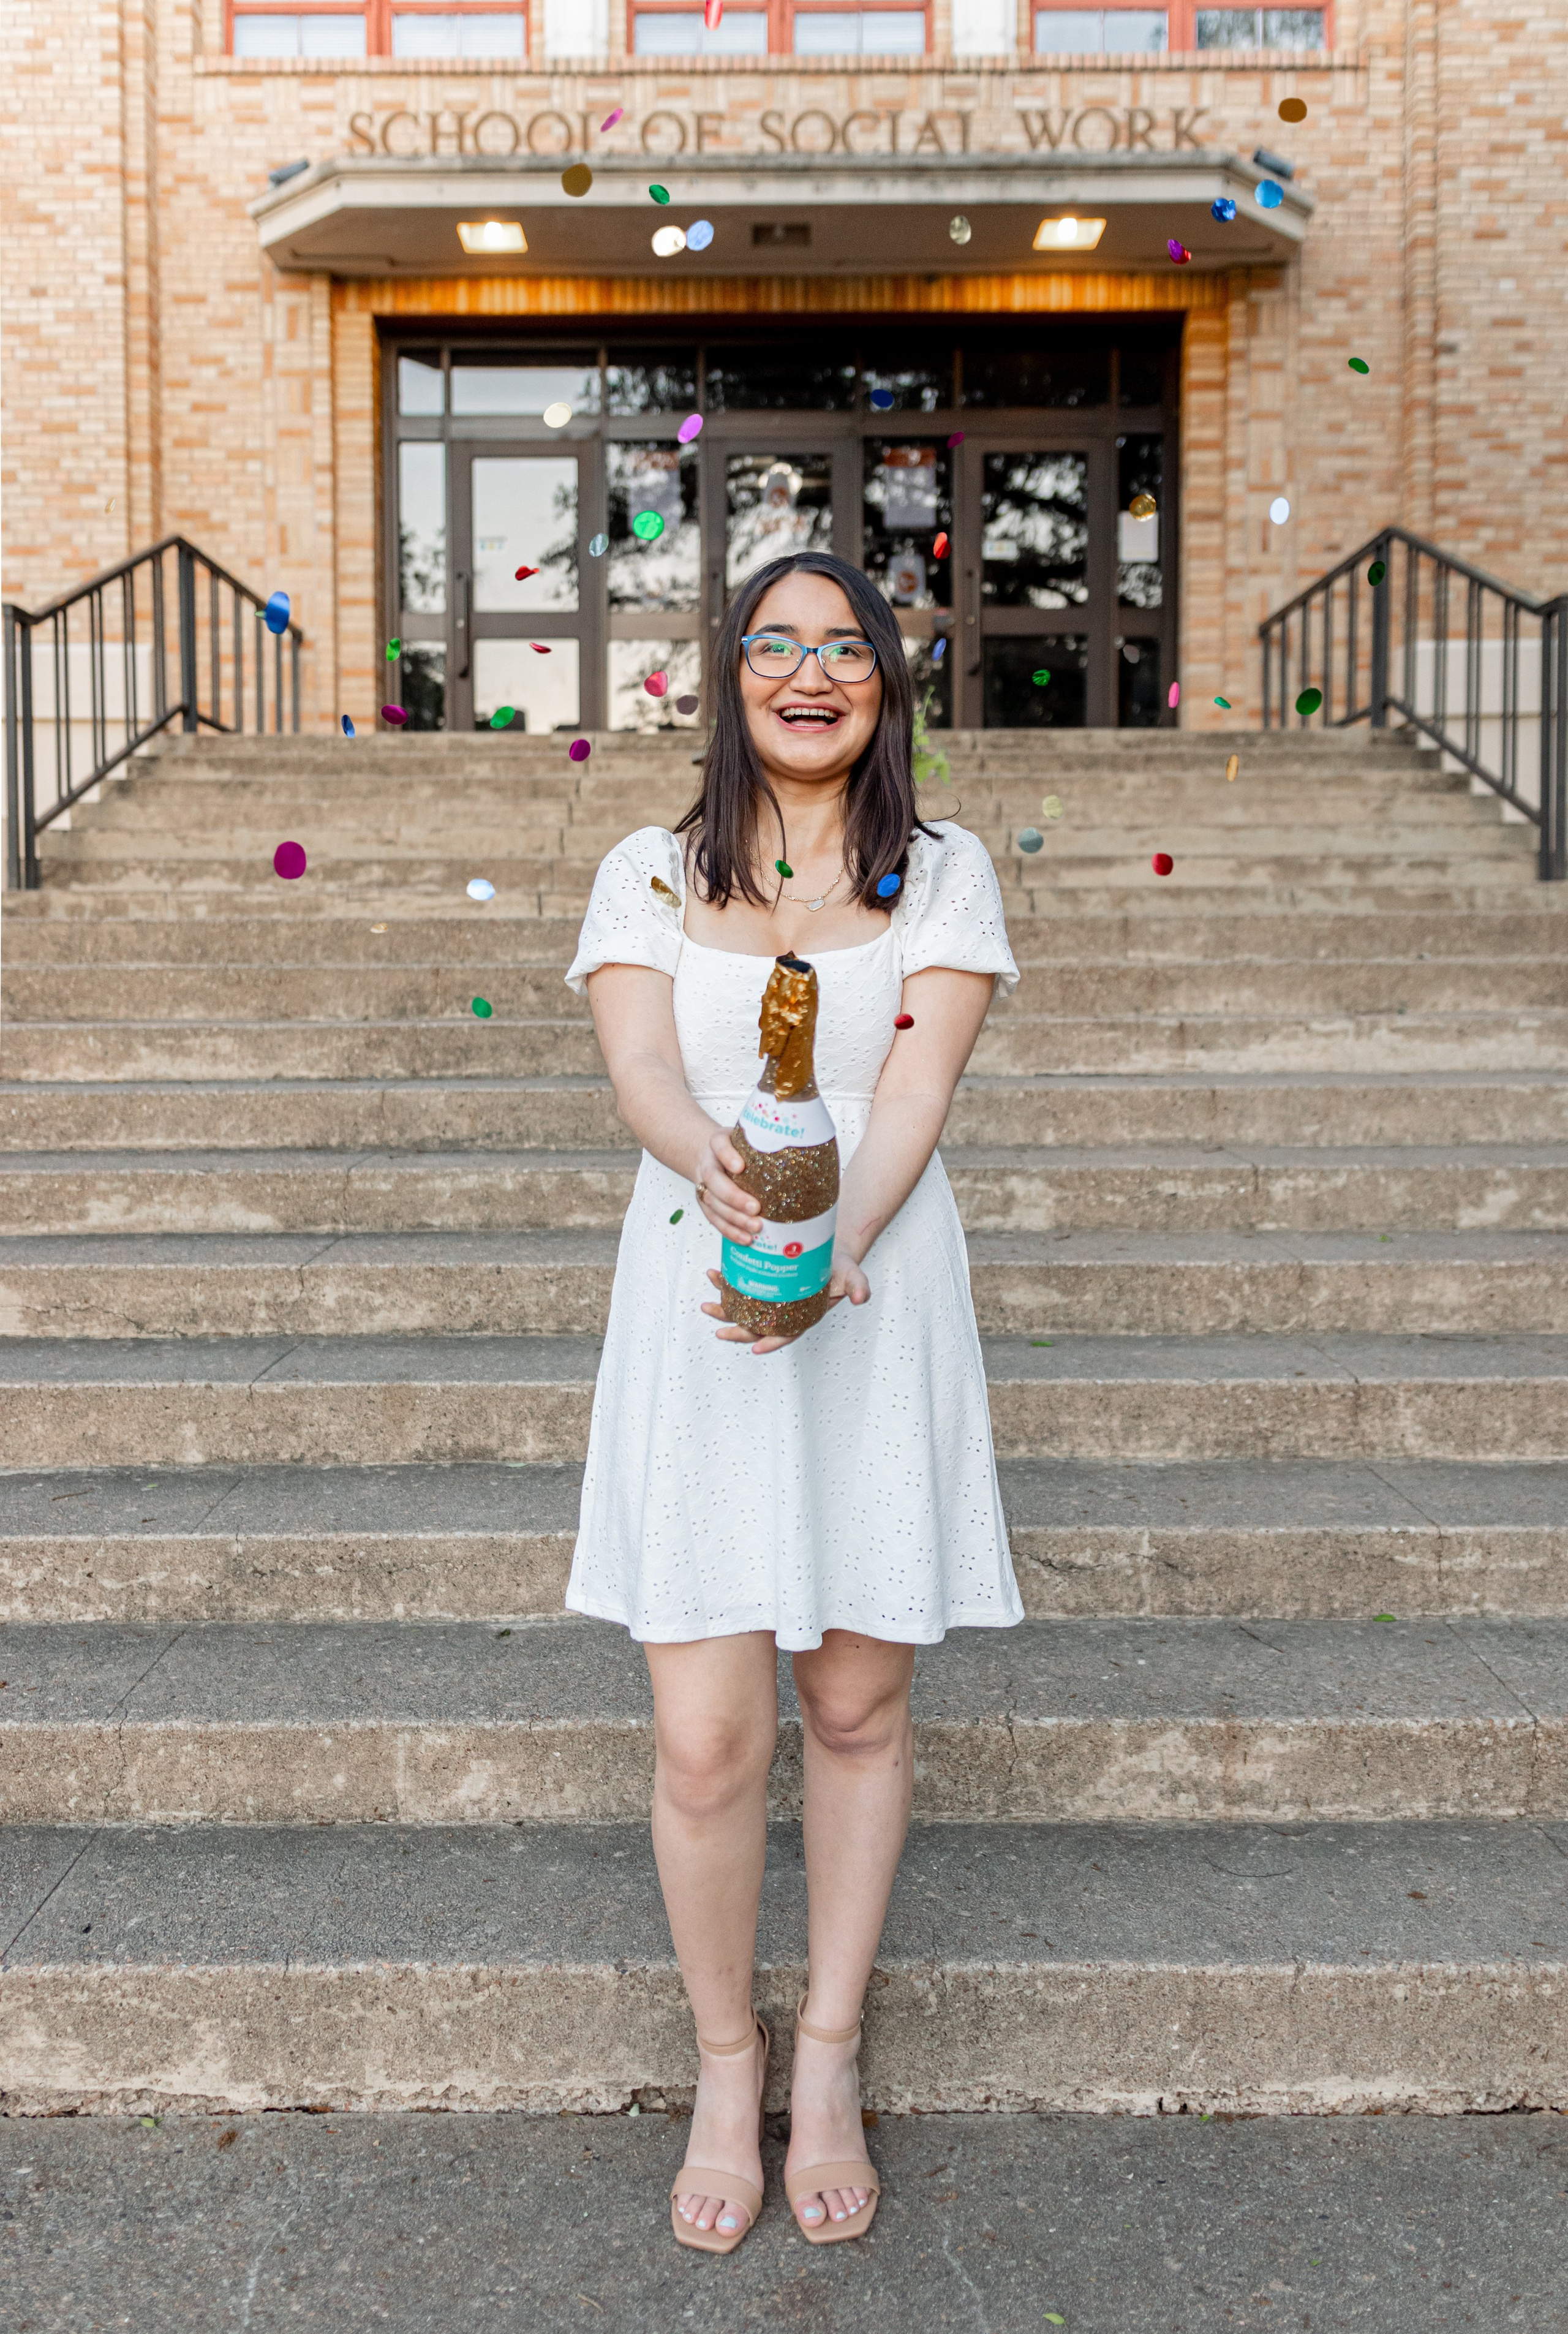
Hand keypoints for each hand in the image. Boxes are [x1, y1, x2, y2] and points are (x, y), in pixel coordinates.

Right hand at [693, 1124, 761, 1242]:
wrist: (710, 1156)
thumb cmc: (737, 1148)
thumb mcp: (748, 1137)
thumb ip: (765, 1142)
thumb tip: (799, 1151)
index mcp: (717, 1143)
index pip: (719, 1144)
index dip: (727, 1156)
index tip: (740, 1166)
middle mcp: (707, 1164)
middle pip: (714, 1180)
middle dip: (734, 1196)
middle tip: (755, 1207)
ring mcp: (704, 1186)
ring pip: (713, 1203)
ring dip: (734, 1218)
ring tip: (756, 1226)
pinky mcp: (706, 1204)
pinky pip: (715, 1219)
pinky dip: (730, 1231)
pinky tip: (746, 1238)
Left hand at [700, 1250, 870, 1355]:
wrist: (830, 1249)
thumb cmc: (841, 1267)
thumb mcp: (852, 1276)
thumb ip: (858, 1286)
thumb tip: (862, 1298)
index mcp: (803, 1316)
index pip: (786, 1334)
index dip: (772, 1343)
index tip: (756, 1349)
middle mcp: (783, 1311)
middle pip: (757, 1327)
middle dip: (737, 1330)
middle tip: (719, 1331)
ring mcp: (771, 1298)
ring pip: (744, 1310)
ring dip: (724, 1309)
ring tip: (706, 1305)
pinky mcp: (762, 1282)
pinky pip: (741, 1287)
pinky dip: (726, 1283)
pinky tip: (714, 1274)